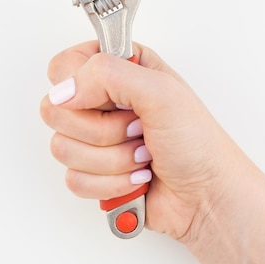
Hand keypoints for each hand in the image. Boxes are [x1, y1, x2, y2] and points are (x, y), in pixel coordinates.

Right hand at [40, 41, 245, 244]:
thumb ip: (107, 75)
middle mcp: (101, 101)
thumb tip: (63, 91)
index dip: (80, 87)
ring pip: (62, 148)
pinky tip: (136, 178)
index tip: (113, 101)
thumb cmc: (197, 142)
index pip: (63, 67)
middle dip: (103, 130)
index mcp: (117, 68)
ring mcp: (94, 138)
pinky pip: (73, 179)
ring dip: (112, 160)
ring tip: (143, 155)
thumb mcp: (161, 92)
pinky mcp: (92, 172)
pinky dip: (110, 183)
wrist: (208, 196)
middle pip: (56, 111)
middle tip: (137, 129)